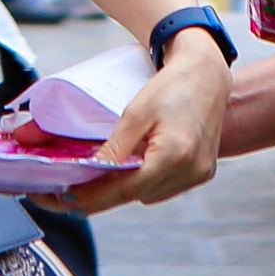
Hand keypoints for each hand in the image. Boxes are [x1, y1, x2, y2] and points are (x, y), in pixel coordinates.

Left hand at [58, 36, 227, 212]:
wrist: (206, 75)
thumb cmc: (172, 87)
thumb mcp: (136, 113)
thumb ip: (116, 147)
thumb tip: (93, 171)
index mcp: (174, 154)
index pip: (126, 189)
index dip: (95, 197)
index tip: (68, 200)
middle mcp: (191, 170)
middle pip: (138, 194)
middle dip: (108, 191)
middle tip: (79, 183)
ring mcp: (199, 174)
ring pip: (151, 194)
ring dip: (129, 187)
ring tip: (108, 172)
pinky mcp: (203, 173)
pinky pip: (166, 188)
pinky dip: (147, 181)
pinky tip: (136, 166)